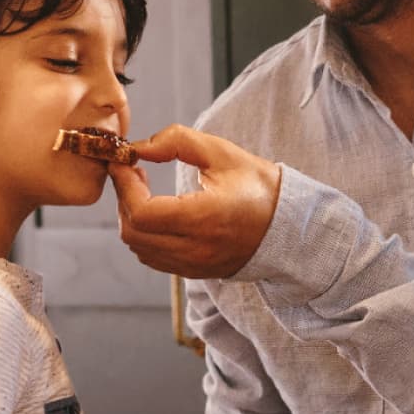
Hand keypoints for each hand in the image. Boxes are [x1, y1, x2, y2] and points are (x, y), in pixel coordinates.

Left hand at [109, 126, 282, 279]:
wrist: (289, 227)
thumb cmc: (258, 187)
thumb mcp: (222, 153)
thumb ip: (177, 141)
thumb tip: (138, 147)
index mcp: (205, 218)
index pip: (142, 212)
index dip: (124, 185)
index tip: (124, 161)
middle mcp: (196, 249)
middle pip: (133, 232)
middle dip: (124, 198)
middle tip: (132, 172)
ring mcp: (194, 265)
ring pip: (138, 248)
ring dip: (131, 216)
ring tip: (144, 189)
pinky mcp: (193, 272)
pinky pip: (153, 258)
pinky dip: (144, 234)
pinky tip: (156, 211)